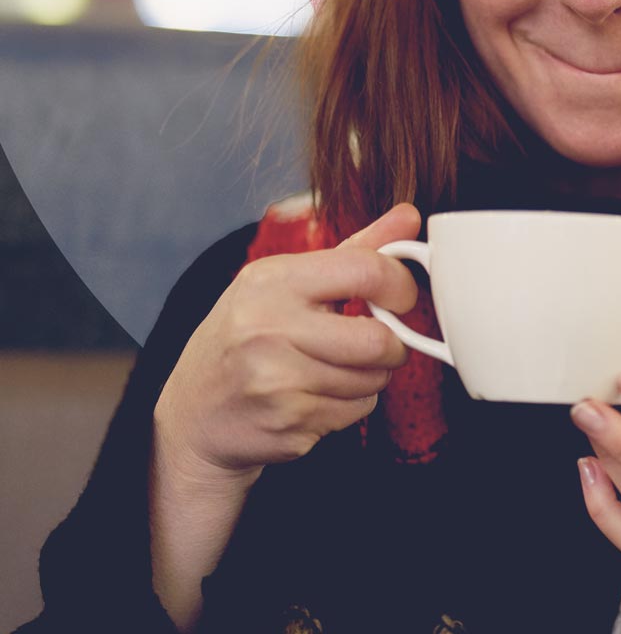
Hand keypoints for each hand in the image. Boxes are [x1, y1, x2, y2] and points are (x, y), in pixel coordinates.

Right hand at [153, 203, 421, 487]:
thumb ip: (355, 249)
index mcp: (272, 280)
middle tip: (377, 345)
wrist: (194, 415)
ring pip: (373, 379)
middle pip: (378, 340)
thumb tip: (410, 215)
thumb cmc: (248, 337)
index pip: (366, 270)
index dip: (400, 285)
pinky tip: (318, 397)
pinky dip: (352, 405)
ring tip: (335, 370)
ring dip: (370, 378)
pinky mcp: (287, 422)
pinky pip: (358, 410)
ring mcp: (275, 380)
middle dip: (392, 346)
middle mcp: (268, 327)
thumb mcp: (288, 281)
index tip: (400, 298)